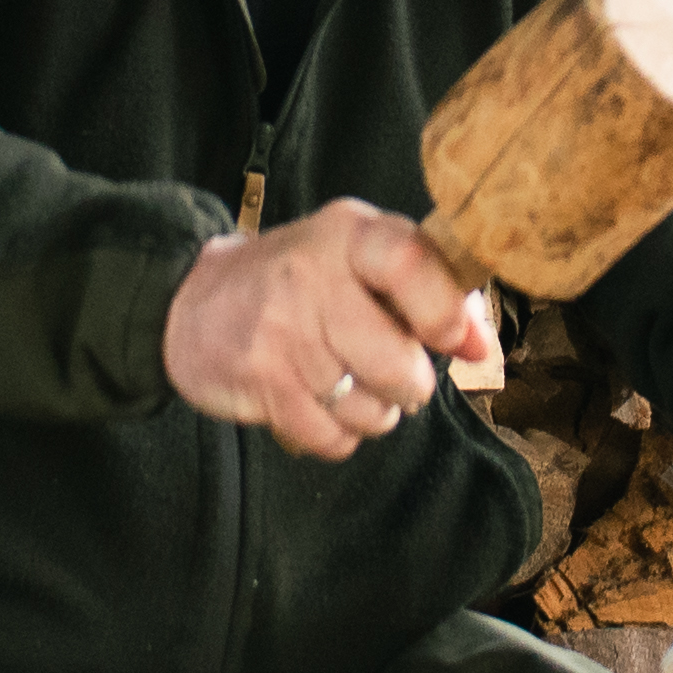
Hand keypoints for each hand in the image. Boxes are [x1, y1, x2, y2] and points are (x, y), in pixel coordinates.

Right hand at [168, 200, 501, 459]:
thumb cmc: (300, 280)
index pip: (410, 263)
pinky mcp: (261, 382)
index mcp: (350, 234)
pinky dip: (337, 433)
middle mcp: (312, 277)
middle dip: (409, 384)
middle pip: (397, 362)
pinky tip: (318, 400)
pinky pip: (332, 437)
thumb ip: (431, 288)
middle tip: (395, 374)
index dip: (444, 314)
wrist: (193, 302)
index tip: (454, 339)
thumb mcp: (361, 258)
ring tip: (347, 382)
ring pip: (369, 409)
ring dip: (372, 411)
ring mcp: (282, 332)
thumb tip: (480, 344)